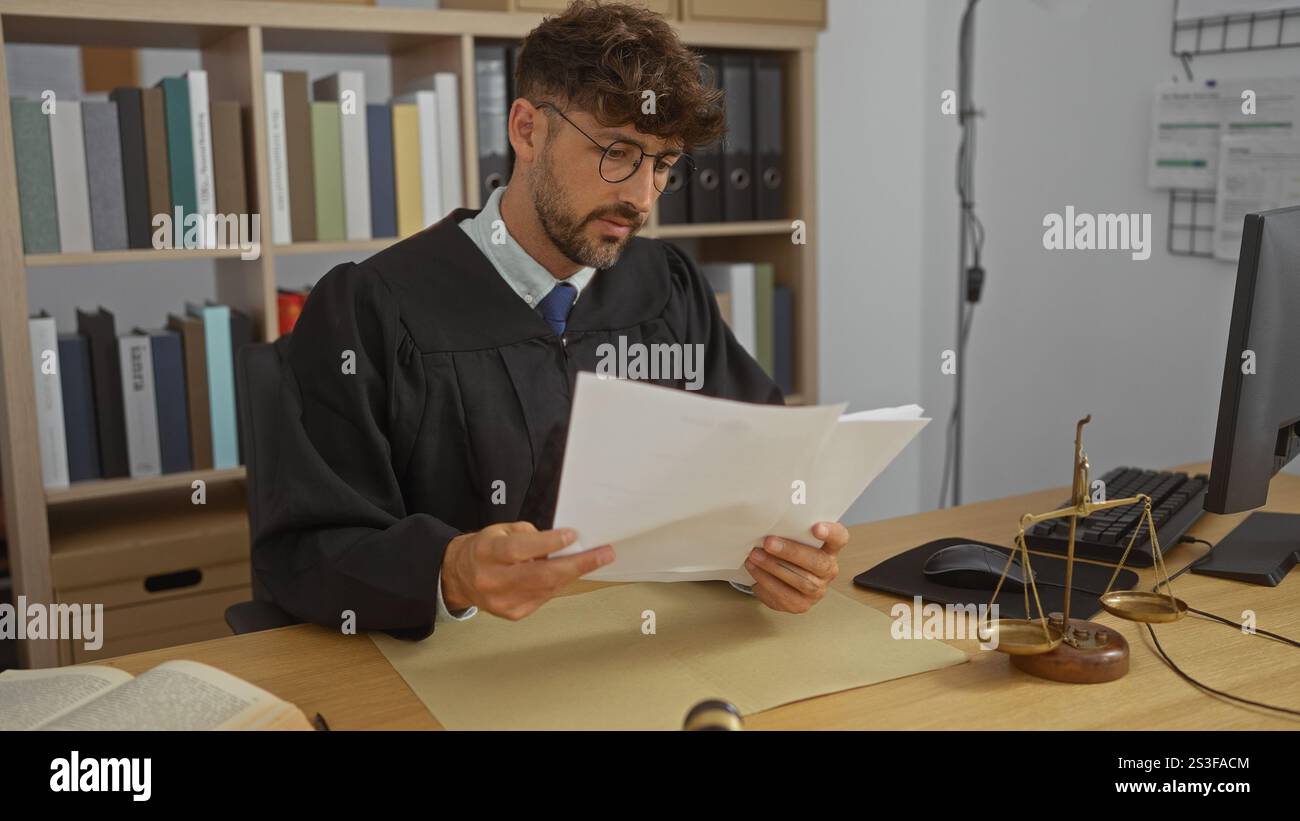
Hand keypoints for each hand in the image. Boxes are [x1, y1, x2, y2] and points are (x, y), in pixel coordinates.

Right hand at [441, 522, 613, 619]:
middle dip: (578, 564)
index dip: (548, 543)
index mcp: (487, 553)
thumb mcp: (500, 530)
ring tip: (593, 559)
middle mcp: (493, 580)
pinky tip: (565, 573)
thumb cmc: (483, 549)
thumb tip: (561, 543)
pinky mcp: (514, 613)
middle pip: (541, 575)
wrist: (460, 576)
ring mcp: (504, 601)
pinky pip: (545, 597)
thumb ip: (529, 534)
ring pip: (548, 588)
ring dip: (574, 573)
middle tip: (604, 554)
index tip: (573, 536)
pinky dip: (559, 583)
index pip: (520, 550)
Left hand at [743, 521, 848, 613]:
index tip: (816, 527)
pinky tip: (754, 570)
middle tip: (768, 543)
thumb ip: (789, 530)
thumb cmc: (788, 553)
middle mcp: (828, 570)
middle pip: (817, 562)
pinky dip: (766, 582)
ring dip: (774, 567)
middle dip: (790, 552)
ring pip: (801, 581)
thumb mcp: (792, 538)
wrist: (781, 579)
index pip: (840, 538)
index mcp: (830, 548)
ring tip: (755, 556)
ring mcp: (817, 590)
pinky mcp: (801, 604)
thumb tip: (769, 521)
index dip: (831, 533)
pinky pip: (785, 596)